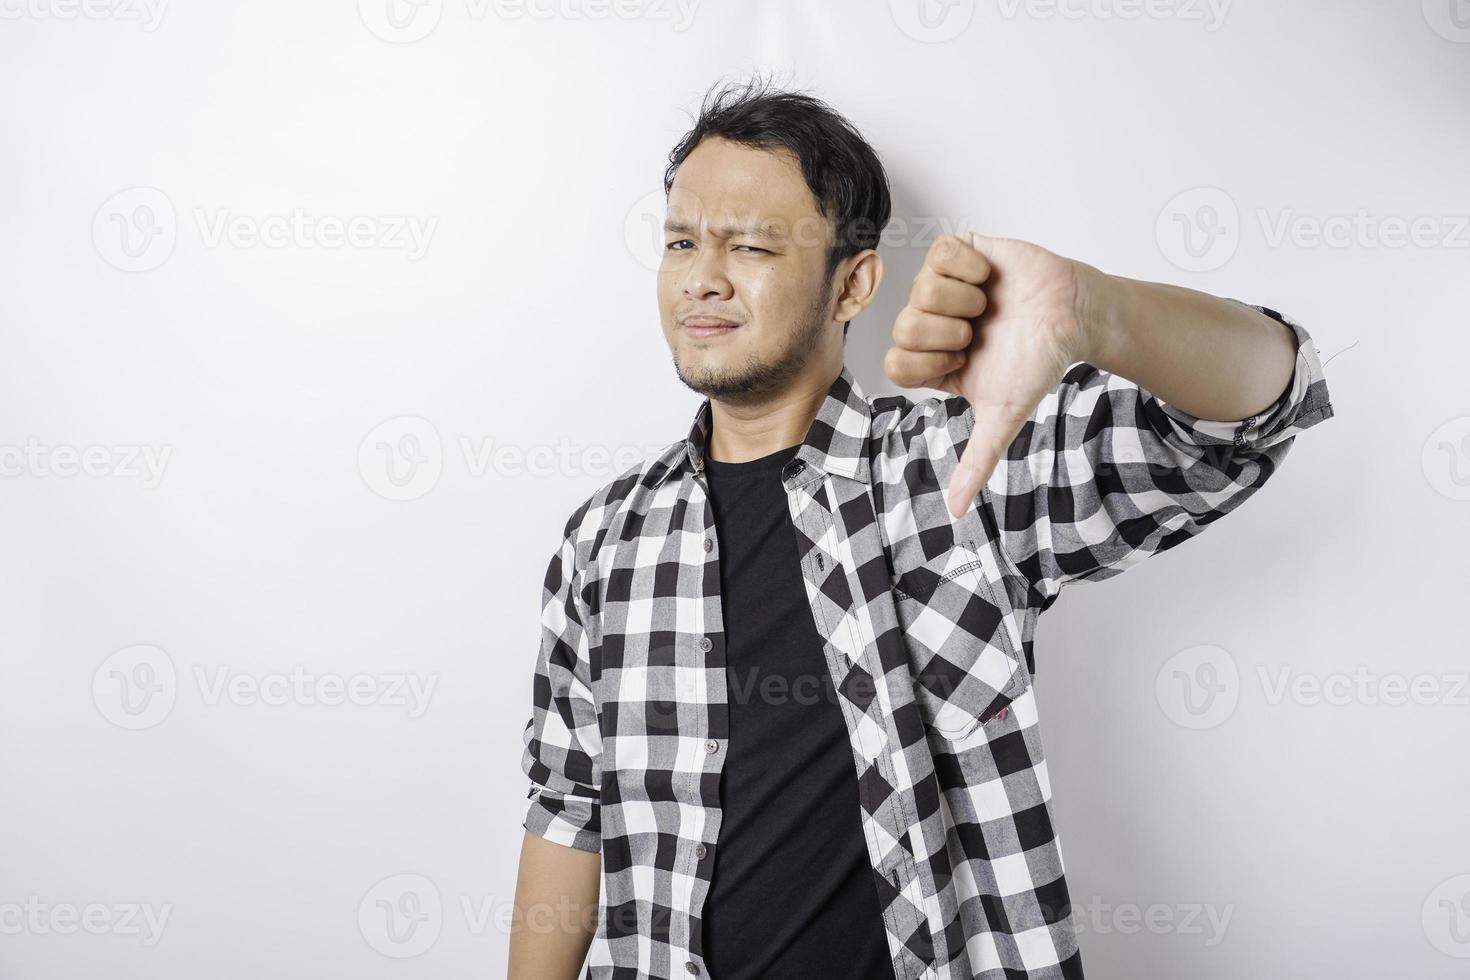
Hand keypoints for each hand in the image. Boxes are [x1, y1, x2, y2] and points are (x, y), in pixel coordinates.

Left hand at [884, 233, 1097, 518]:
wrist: (1074, 316)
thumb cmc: (1036, 362)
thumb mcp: (1003, 415)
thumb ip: (977, 461)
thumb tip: (958, 511)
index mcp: (927, 361)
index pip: (895, 362)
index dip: (934, 360)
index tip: (966, 360)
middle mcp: (925, 323)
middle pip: (903, 326)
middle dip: (951, 331)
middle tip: (979, 332)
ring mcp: (937, 285)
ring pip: (921, 288)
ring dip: (966, 301)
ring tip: (989, 306)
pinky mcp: (957, 252)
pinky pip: (942, 252)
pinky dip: (972, 269)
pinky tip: (990, 279)